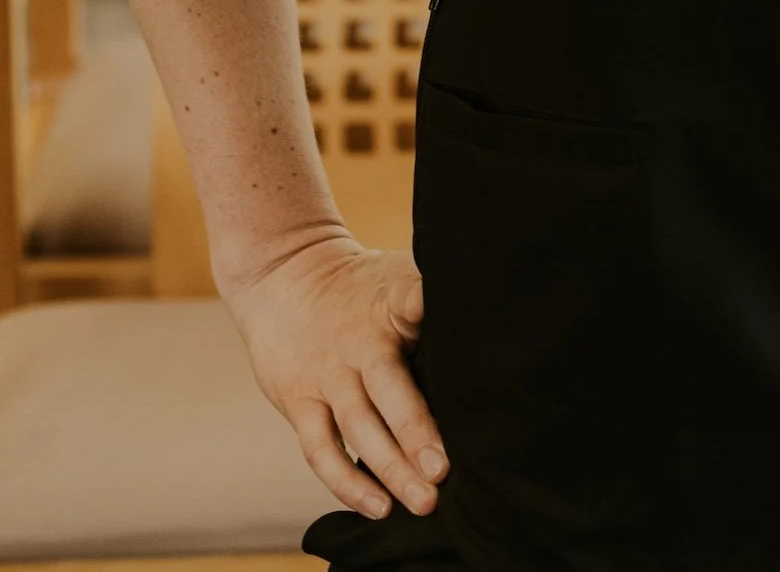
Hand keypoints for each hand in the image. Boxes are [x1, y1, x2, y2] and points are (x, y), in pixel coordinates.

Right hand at [222, 224, 447, 520]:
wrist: (286, 274)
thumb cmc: (362, 289)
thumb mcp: (397, 279)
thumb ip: (432, 306)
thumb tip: (493, 331)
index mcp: (391, 302)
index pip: (413, 301)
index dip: (431, 310)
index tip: (464, 327)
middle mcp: (360, 341)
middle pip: (389, 387)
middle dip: (416, 430)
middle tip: (444, 470)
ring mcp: (327, 373)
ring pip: (358, 426)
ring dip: (390, 467)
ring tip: (423, 499)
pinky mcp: (299, 400)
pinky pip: (321, 448)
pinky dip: (348, 482)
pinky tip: (379, 506)